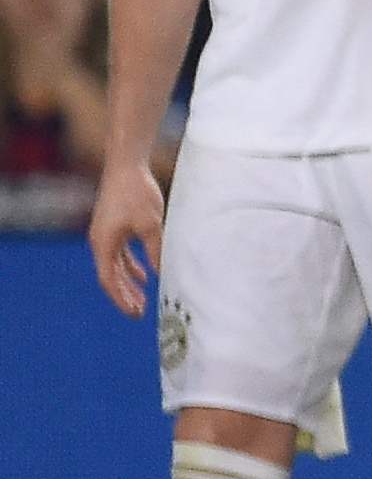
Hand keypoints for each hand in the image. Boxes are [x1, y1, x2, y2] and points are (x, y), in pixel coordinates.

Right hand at [88, 165, 161, 314]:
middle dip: (125, 295)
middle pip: (111, 276)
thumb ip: (157, 251)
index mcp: (103, 244)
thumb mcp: (152, 225)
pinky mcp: (114, 226)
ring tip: (142, 299)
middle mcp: (100, 242)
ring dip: (129, 282)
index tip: (135, 313)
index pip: (110, 280)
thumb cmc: (138, 194)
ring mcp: (105, 234)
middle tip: (139, 313)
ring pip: (116, 266)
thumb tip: (164, 273)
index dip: (122, 299)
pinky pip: (120, 254)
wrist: (126, 165)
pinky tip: (146, 274)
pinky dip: (131, 266)